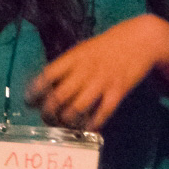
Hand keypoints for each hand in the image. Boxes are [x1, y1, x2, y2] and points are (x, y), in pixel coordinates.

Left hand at [27, 14, 168, 130]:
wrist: (139, 40)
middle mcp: (85, 70)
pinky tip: (86, 128)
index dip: (35, 90)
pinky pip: (102, 112)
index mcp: (74, 57)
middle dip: (49, 112)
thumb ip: (67, 65)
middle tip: (46, 118)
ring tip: (63, 124)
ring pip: (77, 108)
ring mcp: (102, 82)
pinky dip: (93, 123)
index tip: (29, 101)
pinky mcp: (118, 91)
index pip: (48, 75)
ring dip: (67, 120)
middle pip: (59, 96)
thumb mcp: (83, 49)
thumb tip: (48, 83)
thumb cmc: (106, 46)